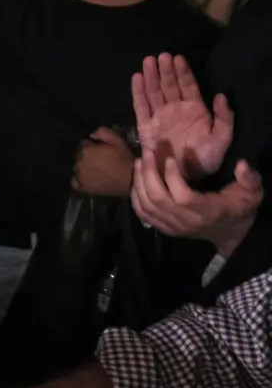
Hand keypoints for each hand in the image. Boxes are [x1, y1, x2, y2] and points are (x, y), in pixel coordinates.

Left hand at [72, 127, 133, 196]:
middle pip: (79, 156)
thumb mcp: (117, 140)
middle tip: (99, 160)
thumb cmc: (124, 159)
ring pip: (77, 168)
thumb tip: (91, 135)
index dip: (92, 146)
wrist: (131, 180)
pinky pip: (75, 182)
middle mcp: (79, 163)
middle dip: (87, 156)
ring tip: (96, 170)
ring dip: (83, 167)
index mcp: (86, 150)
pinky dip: (80, 180)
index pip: (83, 144)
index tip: (100, 150)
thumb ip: (101, 132)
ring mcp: (80, 176)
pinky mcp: (83, 187)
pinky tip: (88, 179)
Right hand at [132, 53, 233, 178]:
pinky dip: (138, 92)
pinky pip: (141, 106)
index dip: (183, 72)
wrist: (184, 178)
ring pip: (154, 92)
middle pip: (169, 85)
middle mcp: (176, 110)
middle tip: (161, 56)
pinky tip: (137, 78)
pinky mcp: (146, 126)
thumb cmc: (205, 159)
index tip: (178, 58)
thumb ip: (224, 118)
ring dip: (151, 76)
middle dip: (165, 70)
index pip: (188, 86)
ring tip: (148, 61)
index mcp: (195, 110)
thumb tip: (220, 95)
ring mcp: (160, 117)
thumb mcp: (222, 139)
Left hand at [132, 151, 262, 256]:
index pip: (182, 197)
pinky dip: (136, 196)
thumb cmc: (239, 208)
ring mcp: (172, 227)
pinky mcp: (163, 228)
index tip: (169, 159)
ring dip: (140, 181)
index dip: (172, 178)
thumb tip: (241, 164)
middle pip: (158, 199)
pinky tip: (137, 179)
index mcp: (207, 212)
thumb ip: (249, 179)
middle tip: (147, 153)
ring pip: (146, 206)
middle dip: (149, 174)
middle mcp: (186, 222)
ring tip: (140, 161)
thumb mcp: (251, 193)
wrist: (230, 233)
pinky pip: (142, 214)